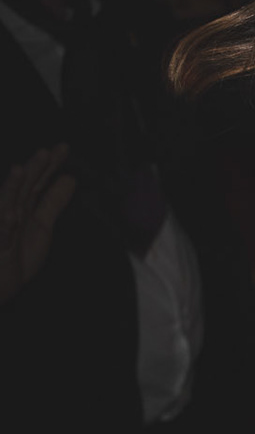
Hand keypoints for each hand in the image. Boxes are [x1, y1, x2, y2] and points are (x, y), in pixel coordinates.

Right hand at [0, 146, 76, 304]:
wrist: (0, 286)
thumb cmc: (16, 253)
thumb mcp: (41, 225)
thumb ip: (53, 202)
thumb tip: (70, 178)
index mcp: (23, 207)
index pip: (37, 182)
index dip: (49, 166)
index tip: (64, 148)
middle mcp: (9, 213)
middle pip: (22, 188)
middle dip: (32, 170)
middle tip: (46, 151)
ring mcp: (1, 229)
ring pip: (4, 205)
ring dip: (11, 188)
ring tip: (19, 170)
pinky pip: (1, 235)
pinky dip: (4, 226)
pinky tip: (10, 217)